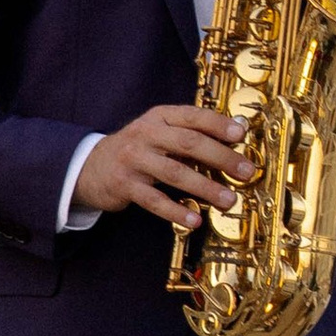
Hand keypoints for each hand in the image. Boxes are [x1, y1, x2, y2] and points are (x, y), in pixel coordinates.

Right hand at [74, 103, 255, 231]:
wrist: (90, 167)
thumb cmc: (138, 150)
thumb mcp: (159, 133)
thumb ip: (189, 135)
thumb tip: (232, 145)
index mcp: (159, 117)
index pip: (193, 116)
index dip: (218, 124)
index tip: (241, 135)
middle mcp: (146, 134)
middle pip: (188, 143)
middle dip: (221, 158)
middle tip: (245, 172)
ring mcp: (134, 159)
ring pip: (175, 173)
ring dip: (205, 188)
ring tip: (228, 200)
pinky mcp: (125, 185)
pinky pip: (154, 200)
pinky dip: (176, 211)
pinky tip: (194, 220)